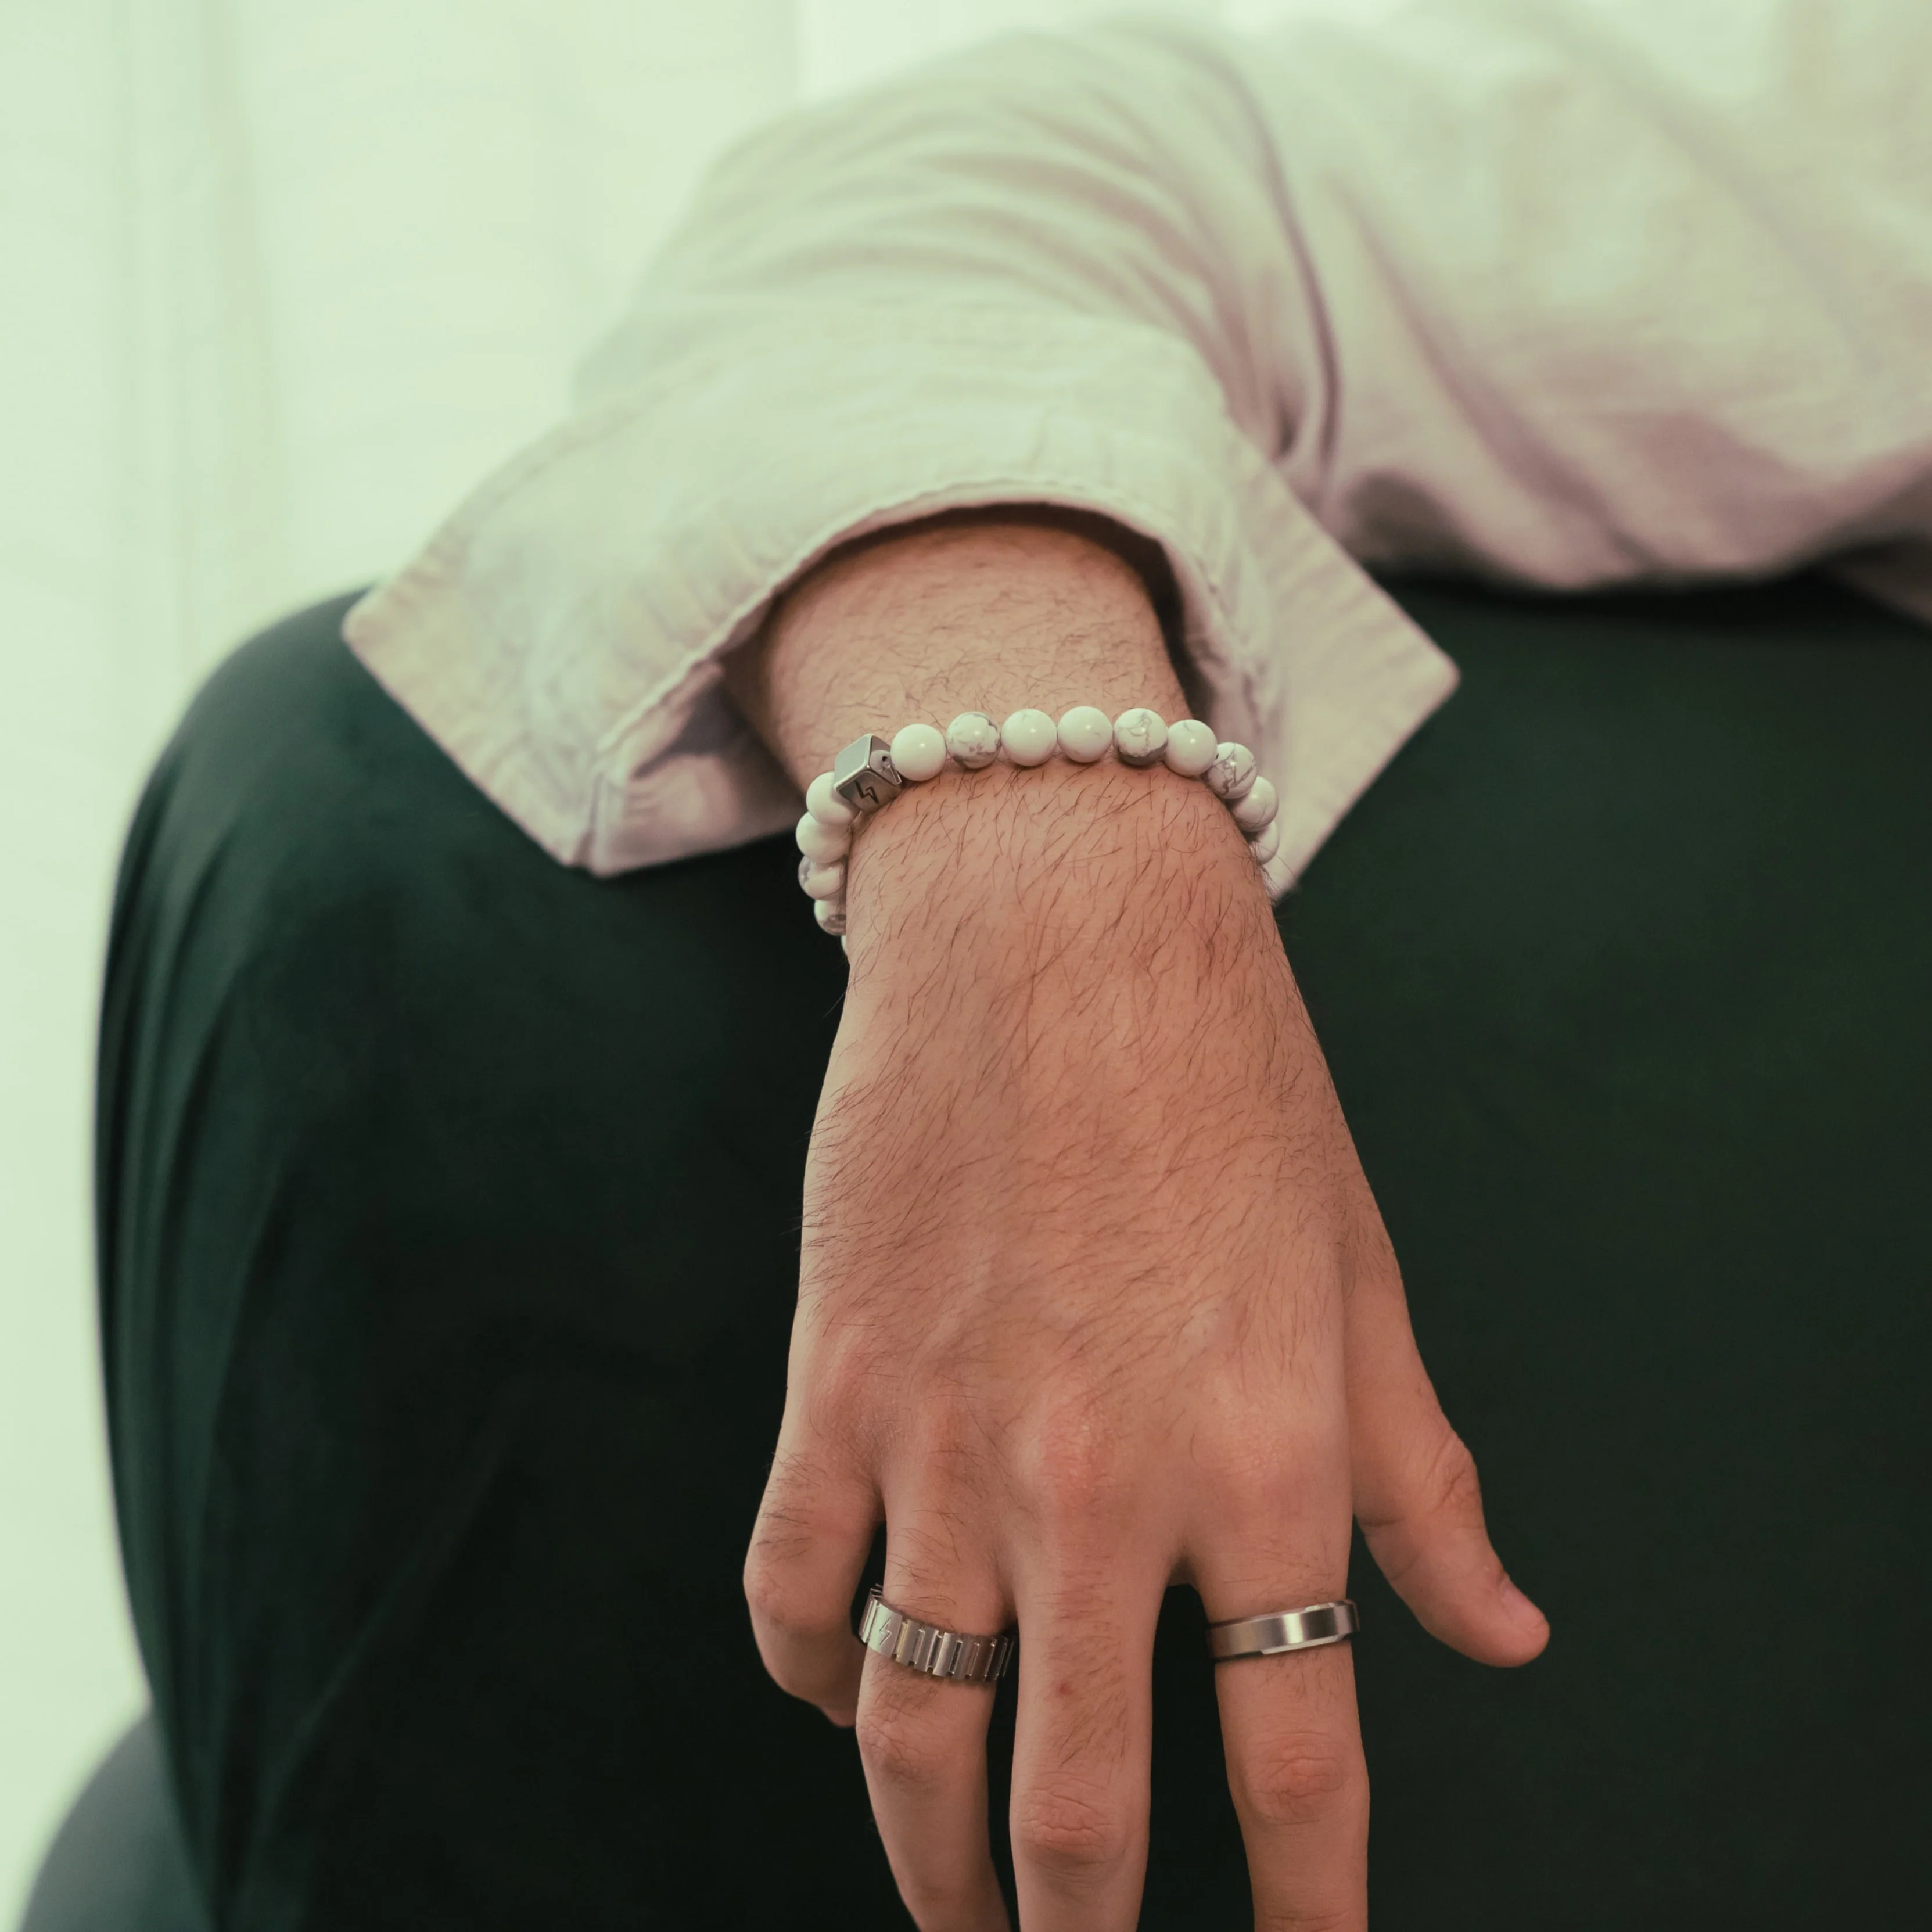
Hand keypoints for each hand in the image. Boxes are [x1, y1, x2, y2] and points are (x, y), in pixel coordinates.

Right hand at [730, 514, 1547, 1929]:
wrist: (1053, 925)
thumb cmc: (1226, 1086)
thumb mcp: (1362, 1279)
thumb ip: (1422, 1479)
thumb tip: (1500, 1632)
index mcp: (1261, 1462)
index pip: (1298, 1767)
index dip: (1309, 1916)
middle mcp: (1099, 1484)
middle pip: (1079, 1806)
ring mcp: (946, 1440)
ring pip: (911, 1734)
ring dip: (932, 1860)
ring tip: (957, 1907)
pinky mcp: (836, 1381)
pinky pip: (793, 1591)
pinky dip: (813, 1674)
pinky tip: (846, 1692)